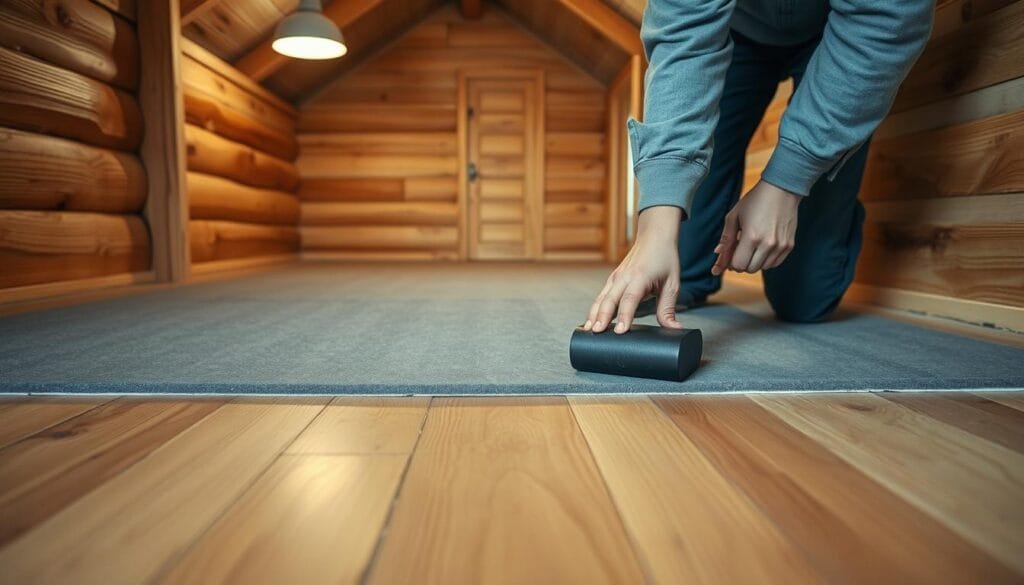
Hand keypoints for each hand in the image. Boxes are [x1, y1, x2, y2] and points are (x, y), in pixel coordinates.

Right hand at [584, 206, 684, 333]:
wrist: (654, 236)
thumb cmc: (664, 258)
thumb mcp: (672, 284)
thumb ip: (668, 308)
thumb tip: (674, 329)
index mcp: (640, 277)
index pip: (630, 299)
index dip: (625, 316)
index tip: (620, 331)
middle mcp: (624, 277)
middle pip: (610, 299)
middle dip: (602, 317)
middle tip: (597, 333)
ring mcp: (615, 277)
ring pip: (601, 298)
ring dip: (594, 314)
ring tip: (589, 330)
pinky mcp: (612, 279)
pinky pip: (601, 296)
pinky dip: (595, 309)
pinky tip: (591, 321)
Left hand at [713, 180, 799, 273]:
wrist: (781, 190)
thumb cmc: (755, 201)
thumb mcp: (734, 216)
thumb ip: (726, 239)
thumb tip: (718, 255)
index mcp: (751, 237)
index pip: (738, 265)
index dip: (731, 262)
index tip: (731, 254)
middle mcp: (768, 244)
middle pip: (750, 269)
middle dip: (742, 262)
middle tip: (741, 249)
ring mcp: (780, 246)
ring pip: (763, 268)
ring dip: (754, 262)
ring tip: (753, 246)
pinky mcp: (789, 246)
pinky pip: (775, 264)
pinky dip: (766, 260)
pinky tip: (763, 247)